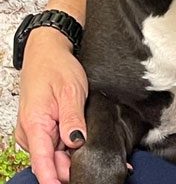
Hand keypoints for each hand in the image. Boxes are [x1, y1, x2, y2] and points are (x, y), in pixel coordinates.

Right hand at [14, 27, 88, 183]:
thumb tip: (76, 144)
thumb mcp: (71, 91)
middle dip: (72, 170)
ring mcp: (36, 131)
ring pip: (54, 154)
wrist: (46, 51)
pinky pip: (55, 144)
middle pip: (51, 162)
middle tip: (97, 173)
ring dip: (72, 160)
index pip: (43, 163)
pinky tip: (85, 149)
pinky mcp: (42, 127)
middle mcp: (31, 132)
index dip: (55, 180)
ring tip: (97, 162)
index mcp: (35, 125)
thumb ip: (72, 119)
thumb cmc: (56, 67)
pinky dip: (70, 149)